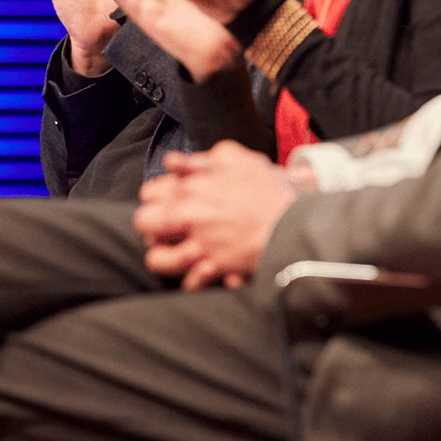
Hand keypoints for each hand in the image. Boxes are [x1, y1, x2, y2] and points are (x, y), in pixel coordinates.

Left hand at [132, 141, 307, 289]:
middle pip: (145, 223)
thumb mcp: (234, 159)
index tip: (165, 202)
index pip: (150, 192)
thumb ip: (199, 161)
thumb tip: (171, 163)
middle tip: (165, 230)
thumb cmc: (267, 187)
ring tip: (173, 255)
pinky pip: (190, 282)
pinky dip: (192, 281)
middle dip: (151, 227)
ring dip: (162, 258)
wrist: (295, 217)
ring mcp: (201, 243)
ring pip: (158, 259)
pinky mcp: (216, 266)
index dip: (155, 198)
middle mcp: (190, 215)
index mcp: (191, 187)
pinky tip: (198, 274)